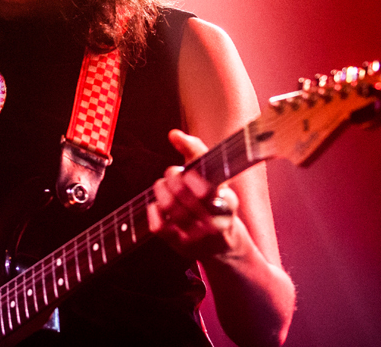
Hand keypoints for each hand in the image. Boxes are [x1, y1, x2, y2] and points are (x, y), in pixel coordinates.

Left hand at [147, 129, 242, 260]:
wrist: (223, 246)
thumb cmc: (214, 202)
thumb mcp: (215, 177)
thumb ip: (195, 151)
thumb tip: (173, 134)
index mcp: (227, 200)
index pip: (208, 187)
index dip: (192, 178)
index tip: (186, 171)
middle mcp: (215, 221)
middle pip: (184, 193)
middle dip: (173, 178)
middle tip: (172, 174)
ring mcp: (198, 236)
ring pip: (170, 207)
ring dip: (161, 191)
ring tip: (163, 187)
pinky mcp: (181, 246)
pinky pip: (159, 226)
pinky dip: (154, 211)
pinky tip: (156, 206)